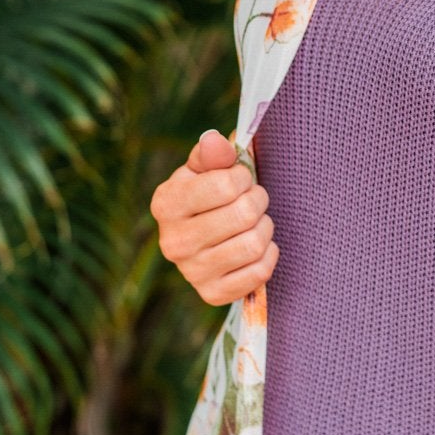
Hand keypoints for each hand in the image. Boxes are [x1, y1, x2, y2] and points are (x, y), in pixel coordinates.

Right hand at [150, 128, 279, 305]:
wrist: (202, 240)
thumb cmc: (206, 196)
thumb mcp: (204, 170)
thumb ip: (212, 154)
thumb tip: (214, 140)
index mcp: (166, 204)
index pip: (225, 185)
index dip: (243, 178)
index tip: (241, 179)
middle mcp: (173, 242)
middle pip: (242, 215)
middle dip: (258, 201)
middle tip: (254, 200)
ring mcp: (191, 272)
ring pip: (253, 244)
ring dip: (265, 228)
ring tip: (256, 222)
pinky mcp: (212, 294)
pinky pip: (259, 273)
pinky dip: (268, 256)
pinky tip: (257, 247)